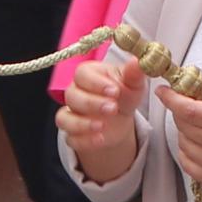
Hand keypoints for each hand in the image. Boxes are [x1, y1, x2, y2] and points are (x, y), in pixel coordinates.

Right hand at [56, 52, 145, 183]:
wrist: (121, 118)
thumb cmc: (123, 94)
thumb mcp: (133, 84)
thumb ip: (133, 74)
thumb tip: (137, 61)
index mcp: (88, 74)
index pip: (82, 74)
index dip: (96, 82)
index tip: (115, 90)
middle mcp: (75, 92)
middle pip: (72, 95)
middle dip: (92, 103)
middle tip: (112, 108)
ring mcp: (71, 113)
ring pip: (65, 118)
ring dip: (82, 123)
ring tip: (103, 126)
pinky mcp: (72, 133)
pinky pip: (71, 138)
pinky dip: (84, 140)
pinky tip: (100, 139)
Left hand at [163, 84, 201, 201]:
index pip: (190, 109)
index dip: (172, 98)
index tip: (163, 90)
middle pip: (184, 124)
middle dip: (180, 111)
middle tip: (187, 103)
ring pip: (183, 143)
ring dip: (184, 131)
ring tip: (198, 125)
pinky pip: (188, 163)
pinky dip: (186, 151)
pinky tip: (196, 144)